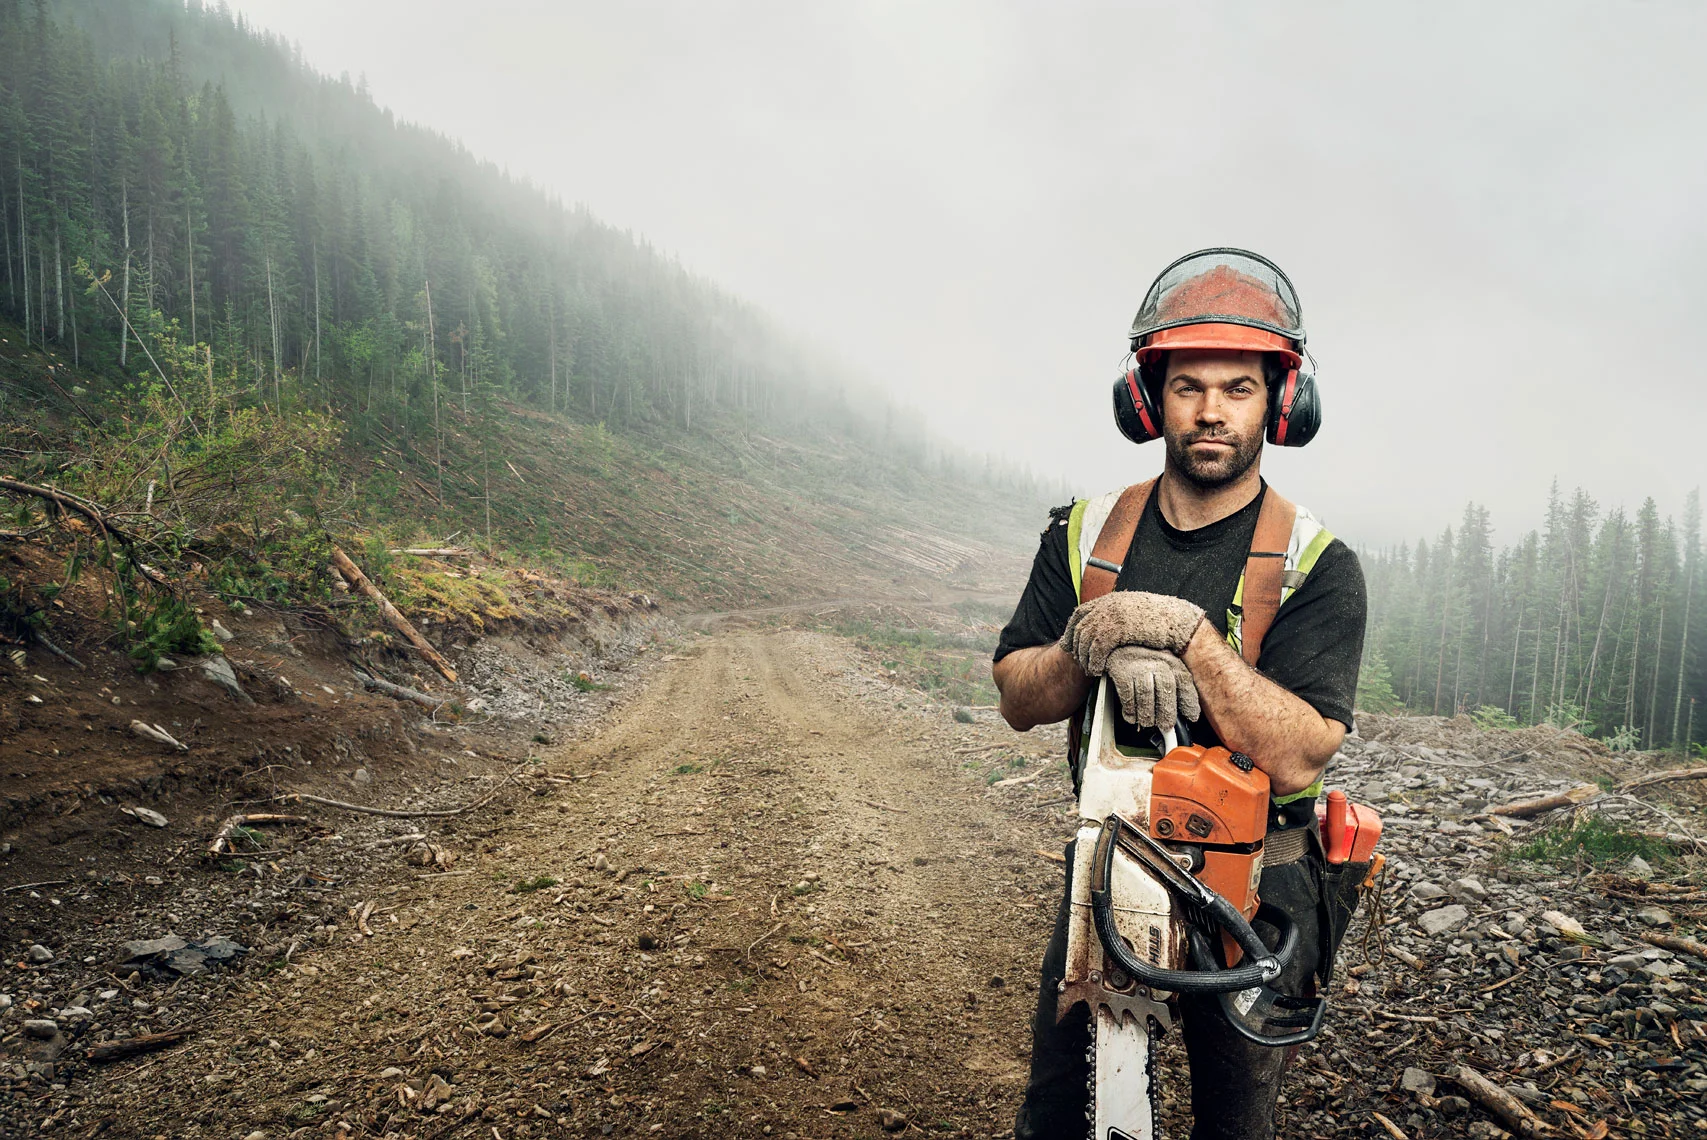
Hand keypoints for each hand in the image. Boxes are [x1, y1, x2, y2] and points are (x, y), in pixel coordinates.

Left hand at [1059, 590, 1205, 674]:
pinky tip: (1098, 671)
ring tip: (1089, 670)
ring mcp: (1112, 615)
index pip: (1080, 613)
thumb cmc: (1161, 621)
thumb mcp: (1135, 613)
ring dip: (1084, 656)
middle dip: (1076, 646)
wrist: (1180, 621)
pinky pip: (1097, 647)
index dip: (1071, 630)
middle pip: (1079, 627)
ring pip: (1085, 638)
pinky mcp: (1119, 628)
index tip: (1069, 645)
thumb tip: (1108, 627)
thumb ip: (1119, 616)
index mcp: (1110, 600)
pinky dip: (1094, 660)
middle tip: (1079, 662)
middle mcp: (1108, 605)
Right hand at [1105, 646, 1200, 728]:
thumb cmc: (1149, 662)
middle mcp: (1157, 662)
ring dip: (1147, 713)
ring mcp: (1139, 667)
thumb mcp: (1168, 669)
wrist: (1122, 644)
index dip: (1189, 701)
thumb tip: (1191, 715)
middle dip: (1166, 711)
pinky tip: (1132, 716)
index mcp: (1172, 662)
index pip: (1184, 681)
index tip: (1191, 718)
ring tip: (1148, 722)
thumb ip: (1180, 689)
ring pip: (1146, 693)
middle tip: (1166, 726)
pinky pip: (1127, 695)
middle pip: (1166, 687)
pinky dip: (1130, 710)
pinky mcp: (1122, 672)